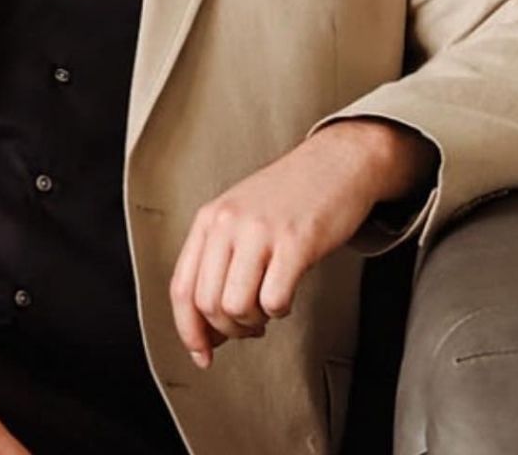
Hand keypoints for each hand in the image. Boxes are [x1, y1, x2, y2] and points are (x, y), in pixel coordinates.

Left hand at [169, 119, 435, 368]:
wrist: (335, 162)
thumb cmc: (289, 197)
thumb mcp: (239, 218)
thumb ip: (219, 264)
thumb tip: (206, 331)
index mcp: (209, 219)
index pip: (181, 288)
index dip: (189, 331)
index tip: (203, 355)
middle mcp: (228, 223)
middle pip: (207, 304)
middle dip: (227, 331)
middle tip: (250, 326)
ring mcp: (260, 231)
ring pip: (236, 307)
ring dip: (253, 323)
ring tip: (268, 309)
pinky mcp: (295, 241)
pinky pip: (275, 300)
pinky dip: (280, 310)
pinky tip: (288, 294)